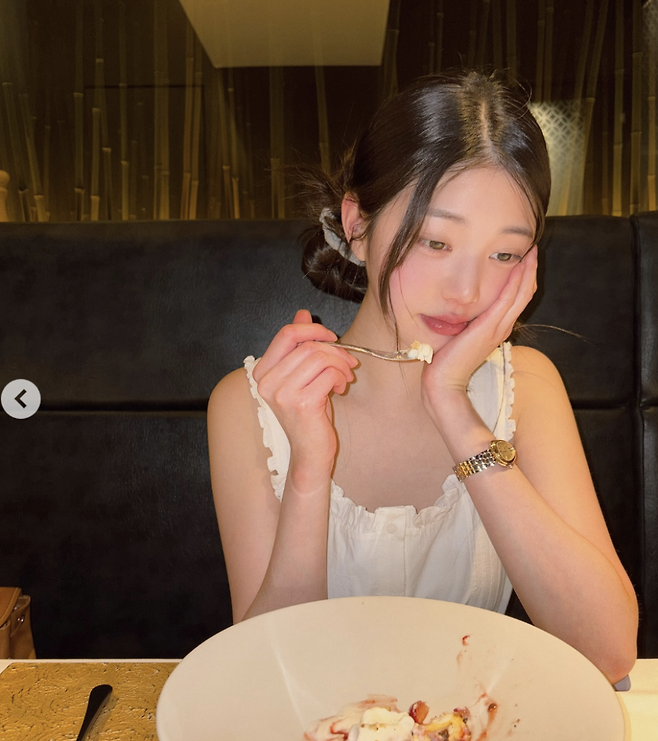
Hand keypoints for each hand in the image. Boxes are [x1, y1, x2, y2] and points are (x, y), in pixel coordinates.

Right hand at [254, 310, 357, 470]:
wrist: (309, 453)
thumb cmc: (308, 415)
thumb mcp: (302, 375)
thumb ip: (299, 346)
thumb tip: (302, 313)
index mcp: (263, 372)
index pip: (287, 334)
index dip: (313, 329)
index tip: (331, 337)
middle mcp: (267, 382)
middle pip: (307, 345)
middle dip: (335, 350)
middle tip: (348, 363)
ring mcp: (282, 393)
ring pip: (320, 357)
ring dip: (340, 365)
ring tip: (344, 378)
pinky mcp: (301, 403)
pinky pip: (329, 374)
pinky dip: (341, 378)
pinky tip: (340, 389)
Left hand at [422, 246, 537, 407]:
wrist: (444, 382)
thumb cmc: (447, 361)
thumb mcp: (460, 336)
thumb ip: (466, 322)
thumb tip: (460, 309)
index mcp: (497, 328)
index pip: (516, 298)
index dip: (522, 278)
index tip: (522, 258)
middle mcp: (503, 327)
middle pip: (524, 293)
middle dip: (530, 270)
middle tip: (532, 249)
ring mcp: (499, 327)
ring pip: (521, 293)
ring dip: (527, 271)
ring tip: (531, 252)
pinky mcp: (490, 327)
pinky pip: (509, 298)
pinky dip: (517, 280)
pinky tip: (519, 264)